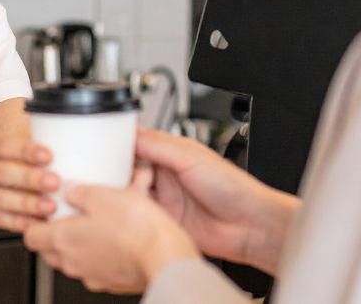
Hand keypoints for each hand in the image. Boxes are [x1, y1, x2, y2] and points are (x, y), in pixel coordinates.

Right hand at [0, 127, 59, 231]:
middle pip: (3, 173)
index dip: (26, 150)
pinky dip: (17, 222)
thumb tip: (52, 154)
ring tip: (50, 206)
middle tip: (55, 182)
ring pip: (0, 199)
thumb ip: (9, 145)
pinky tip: (34, 223)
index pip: (3, 144)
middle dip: (31, 179)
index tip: (48, 154)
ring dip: (27, 205)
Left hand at [23, 184, 199, 293]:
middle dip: (55, 232)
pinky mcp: (112, 282)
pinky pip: (97, 267)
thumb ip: (78, 192)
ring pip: (74, 259)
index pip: (29, 236)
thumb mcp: (101, 194)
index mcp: (62, 240)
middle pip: (50, 250)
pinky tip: (117, 238)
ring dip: (80, 243)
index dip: (34, 222)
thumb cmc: (135, 227)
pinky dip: (100, 254)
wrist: (165, 256)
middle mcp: (72, 263)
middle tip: (70, 213)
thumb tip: (69, 190)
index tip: (44, 210)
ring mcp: (92, 276)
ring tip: (98, 222)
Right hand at [137, 129, 298, 274]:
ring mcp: (164, 199)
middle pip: (130, 168)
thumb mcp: (191, 157)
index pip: (139, 143)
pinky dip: (136, 211)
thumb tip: (132, 134)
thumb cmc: (232, 187)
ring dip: (130, 190)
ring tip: (139, 191)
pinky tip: (142, 208)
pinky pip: (139, 214)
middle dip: (124, 170)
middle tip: (129, 174)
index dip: (124, 145)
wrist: (248, 225)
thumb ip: (159, 146)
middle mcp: (166, 175)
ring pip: (131, 191)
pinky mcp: (162, 221)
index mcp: (172, 153)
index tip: (111, 148)